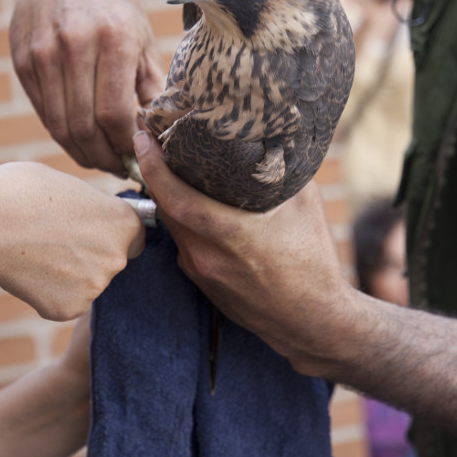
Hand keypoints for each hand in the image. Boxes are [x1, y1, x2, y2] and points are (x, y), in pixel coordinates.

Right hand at [0, 162, 144, 319]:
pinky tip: (31, 273)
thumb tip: (96, 213)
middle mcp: (117, 256)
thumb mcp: (71, 187)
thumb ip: (94, 206)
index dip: (114, 234)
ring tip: (40, 253)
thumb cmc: (22, 193)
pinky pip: (67, 302)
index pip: (135, 236)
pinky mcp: (70, 308)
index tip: (95, 232)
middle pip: (112, 261)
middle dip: (92, 255)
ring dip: (71, 275)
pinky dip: (51, 293)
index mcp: (123, 222)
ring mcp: (95, 286)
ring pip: (89, 283)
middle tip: (58, 240)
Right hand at [10, 0, 164, 174]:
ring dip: (83, 152)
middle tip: (120, 168)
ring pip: (60, 125)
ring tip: (102, 159)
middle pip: (84, 126)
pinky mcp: (23, 60)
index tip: (138, 156)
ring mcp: (43, 53)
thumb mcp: (143, 39)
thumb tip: (161, 135)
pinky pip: (44, 112)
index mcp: (113, 39)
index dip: (126, 146)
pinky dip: (63, 133)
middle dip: (105, 158)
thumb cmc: (114, 6)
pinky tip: (82, 138)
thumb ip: (152, 87)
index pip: (115, 114)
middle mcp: (74, 45)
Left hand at [133, 131, 351, 371]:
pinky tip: (195, 206)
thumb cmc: (313, 262)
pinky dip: (182, 220)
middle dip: (155, 172)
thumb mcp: (306, 205)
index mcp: (229, 233)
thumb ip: (283, 170)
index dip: (153, 164)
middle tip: (153, 140)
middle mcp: (205, 255)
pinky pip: (184, 243)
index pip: (173, 195)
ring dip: (168, 197)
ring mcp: (201, 272)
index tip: (142, 136)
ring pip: (173, 225)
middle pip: (165, 206)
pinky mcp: (203, 283)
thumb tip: (271, 136)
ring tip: (172, 167)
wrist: (312, 320)